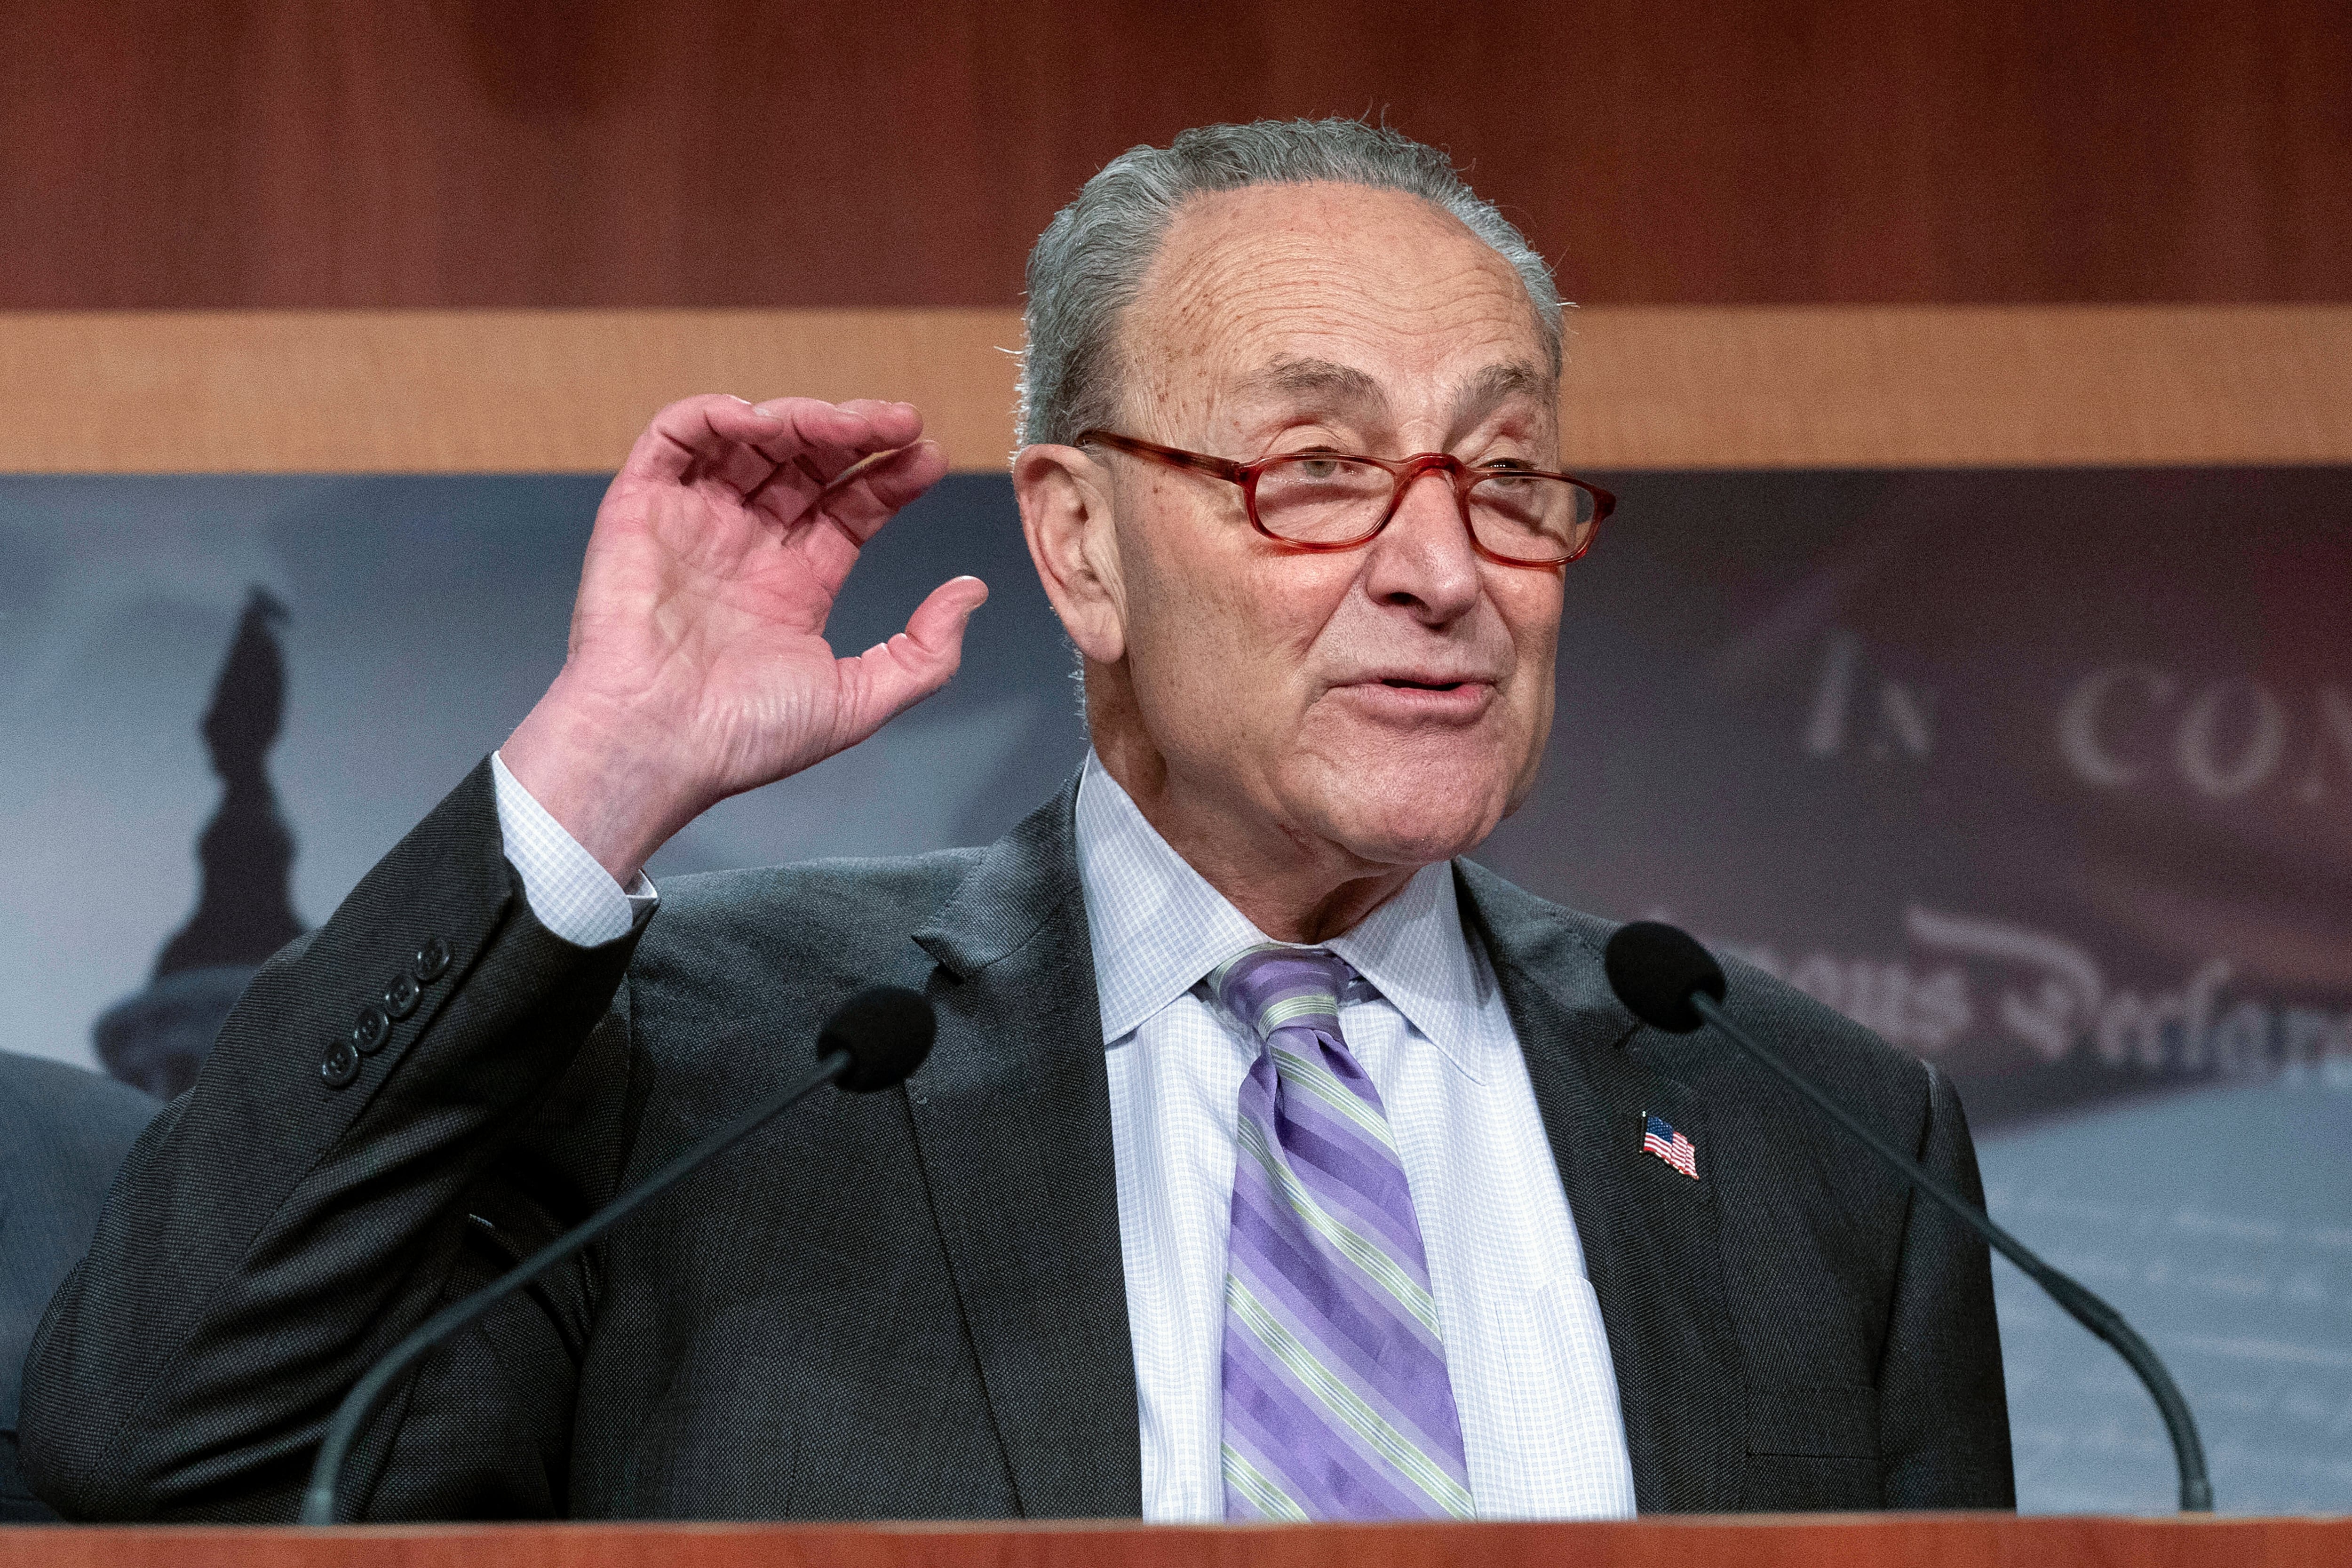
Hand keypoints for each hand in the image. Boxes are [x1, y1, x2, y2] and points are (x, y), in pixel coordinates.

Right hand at [501, 393, 985, 882]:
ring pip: (749, 441)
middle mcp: (745, 546)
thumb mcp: (859, 700)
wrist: (657, 745)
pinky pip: (674, 439)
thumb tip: (973, 593)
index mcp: (794, 585)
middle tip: (903, 422)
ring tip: (846, 424)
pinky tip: (764, 421)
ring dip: (800, 419)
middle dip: (856, 436)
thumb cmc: (744, 736)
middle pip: (806, 466)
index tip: (931, 456)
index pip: (850, 509)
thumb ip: (925, 652)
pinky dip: (717, 415)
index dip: (889, 478)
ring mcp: (693, 523)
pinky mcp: (638, 508)